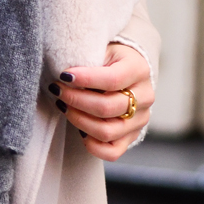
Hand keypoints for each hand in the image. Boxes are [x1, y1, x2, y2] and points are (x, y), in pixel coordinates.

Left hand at [48, 42, 153, 159]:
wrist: (125, 71)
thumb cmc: (108, 60)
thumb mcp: (102, 50)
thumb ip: (89, 61)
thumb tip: (65, 77)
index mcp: (139, 70)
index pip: (112, 80)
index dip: (85, 79)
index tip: (63, 75)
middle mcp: (145, 96)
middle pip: (107, 108)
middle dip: (76, 100)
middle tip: (57, 90)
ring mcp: (140, 119)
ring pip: (107, 131)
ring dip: (78, 120)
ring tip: (63, 106)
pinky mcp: (132, 136)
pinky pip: (112, 152)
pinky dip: (91, 144)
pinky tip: (79, 129)